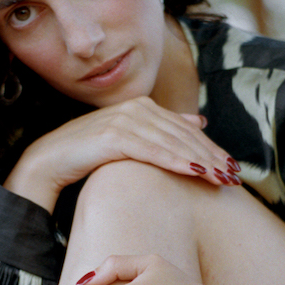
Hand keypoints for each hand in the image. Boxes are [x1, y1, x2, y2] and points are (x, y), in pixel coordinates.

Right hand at [5, 98, 240, 210]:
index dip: (212, 148)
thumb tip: (198, 119)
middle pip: (184, 135)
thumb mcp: (130, 139)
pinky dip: (177, 161)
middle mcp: (136, 108)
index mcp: (143, 106)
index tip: (233, 168)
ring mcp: (125, 120)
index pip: (186, 129)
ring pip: (173, 143)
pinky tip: (196, 173)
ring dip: (201, 162)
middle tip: (235, 177)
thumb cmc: (89, 155)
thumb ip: (162, 128)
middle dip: (212, 157)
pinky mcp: (114, 136)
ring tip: (222, 179)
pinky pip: (153, 151)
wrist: (49, 161)